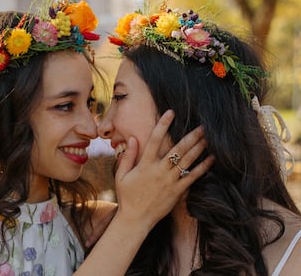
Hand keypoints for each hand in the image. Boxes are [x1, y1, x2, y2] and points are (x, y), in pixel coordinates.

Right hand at [114, 110, 213, 230]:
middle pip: (177, 149)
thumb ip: (128, 156)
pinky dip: (203, 167)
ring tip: (208, 137)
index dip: (162, 125)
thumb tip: (132, 137)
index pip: (154, 140)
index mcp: (145, 165)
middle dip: (191, 136)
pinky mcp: (177, 192)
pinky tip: (211, 159)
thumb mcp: (121, 175)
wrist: (135, 219)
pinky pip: (192, 177)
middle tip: (202, 125)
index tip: (171, 113)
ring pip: (187, 161)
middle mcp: (159, 171)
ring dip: (199, 148)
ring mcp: (170, 181)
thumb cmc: (127, 197)